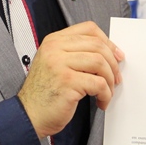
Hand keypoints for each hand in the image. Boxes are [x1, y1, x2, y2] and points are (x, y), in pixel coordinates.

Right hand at [18, 21, 123, 137]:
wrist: (28, 115)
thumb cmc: (45, 93)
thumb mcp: (56, 64)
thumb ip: (76, 54)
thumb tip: (110, 53)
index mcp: (54, 41)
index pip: (89, 29)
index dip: (108, 41)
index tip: (117, 55)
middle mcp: (55, 49)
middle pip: (98, 45)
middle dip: (113, 64)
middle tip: (116, 79)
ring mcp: (60, 64)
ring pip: (100, 62)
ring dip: (110, 80)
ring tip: (108, 92)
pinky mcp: (67, 82)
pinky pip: (98, 83)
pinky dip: (106, 94)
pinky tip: (101, 102)